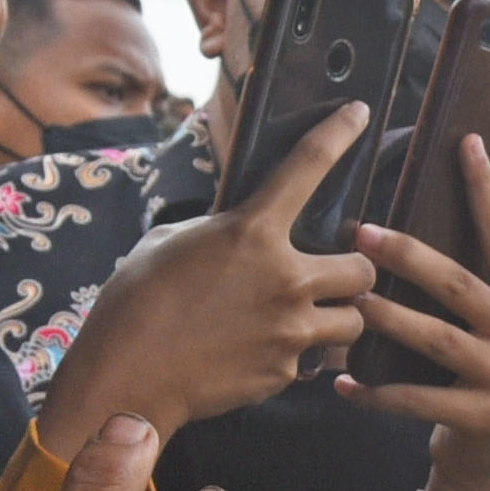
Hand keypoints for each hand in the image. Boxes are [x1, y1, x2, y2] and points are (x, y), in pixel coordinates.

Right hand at [30, 103, 373, 462]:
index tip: (358, 113)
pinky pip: (313, 360)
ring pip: (353, 322)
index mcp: (251, 232)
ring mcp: (290, 330)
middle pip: (362, 269)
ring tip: (308, 318)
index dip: (339, 133)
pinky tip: (265, 352)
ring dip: (338, 317)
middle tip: (332, 275)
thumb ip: (216, 231)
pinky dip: (299, 355)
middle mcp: (284, 278)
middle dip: (354, 272)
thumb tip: (232, 231)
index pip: (308, 166)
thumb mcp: (169, 243)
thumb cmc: (135, 304)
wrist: (127, 376)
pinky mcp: (284, 372)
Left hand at [345, 145, 489, 490]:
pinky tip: (342, 382)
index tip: (465, 141)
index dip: (485, 189)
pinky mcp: (482, 417)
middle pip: (458, 283)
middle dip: (408, 256)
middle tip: (361, 234)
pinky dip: (376, 391)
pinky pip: (417, 398)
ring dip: (387, 321)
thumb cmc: (485, 370)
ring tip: (350, 305)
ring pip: (435, 338)